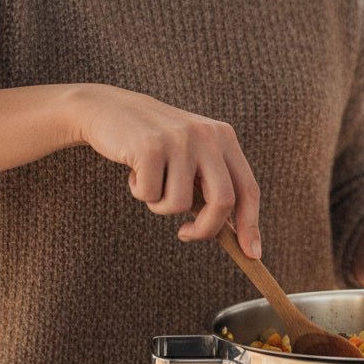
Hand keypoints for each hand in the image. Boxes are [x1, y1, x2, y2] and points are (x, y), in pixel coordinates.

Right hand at [71, 83, 260, 255]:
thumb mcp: (191, 157)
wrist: (111, 109)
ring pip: (180, 205)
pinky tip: (134, 170)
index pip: (247, 188)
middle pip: (223, 201)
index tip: (252, 254)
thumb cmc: (155, 144)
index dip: (251, 224)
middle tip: (185, 235)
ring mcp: (180, 140)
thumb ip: (211, 186)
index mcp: (224, 137)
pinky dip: (140, 192)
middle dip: (206, 229)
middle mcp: (207, 136)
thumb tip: (233, 233)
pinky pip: (151, 196)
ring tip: (150, 180)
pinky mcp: (150, 146)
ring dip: (160, 205)